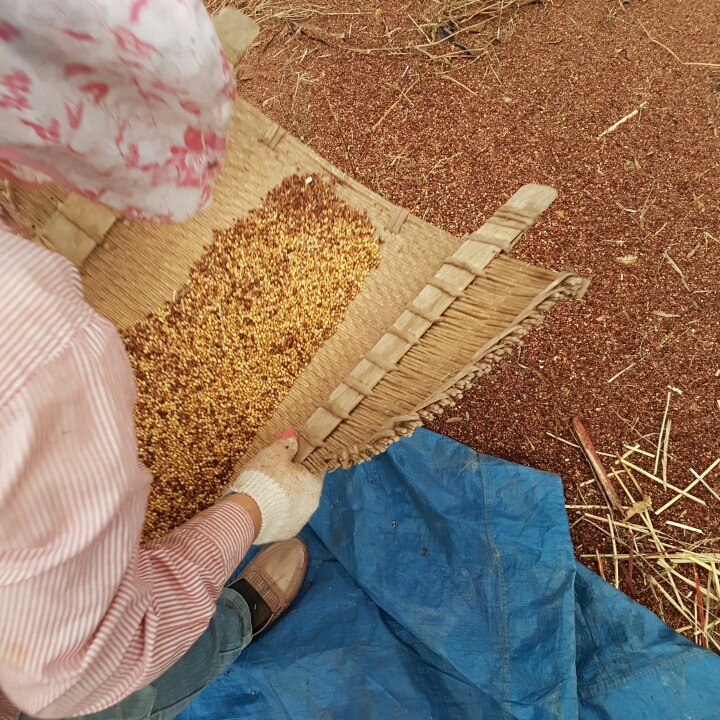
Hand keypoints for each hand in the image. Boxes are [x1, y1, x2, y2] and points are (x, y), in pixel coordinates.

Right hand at [227, 429, 322, 544]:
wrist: (245, 515)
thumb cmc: (264, 480)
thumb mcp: (274, 455)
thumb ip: (286, 444)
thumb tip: (292, 434)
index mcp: (314, 483)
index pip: (316, 466)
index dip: (304, 459)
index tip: (292, 455)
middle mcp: (312, 504)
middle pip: (305, 485)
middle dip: (292, 478)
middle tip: (275, 471)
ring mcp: (299, 520)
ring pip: (295, 502)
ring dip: (284, 496)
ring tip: (266, 490)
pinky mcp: (285, 532)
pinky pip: (284, 517)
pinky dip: (276, 510)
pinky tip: (263, 505)